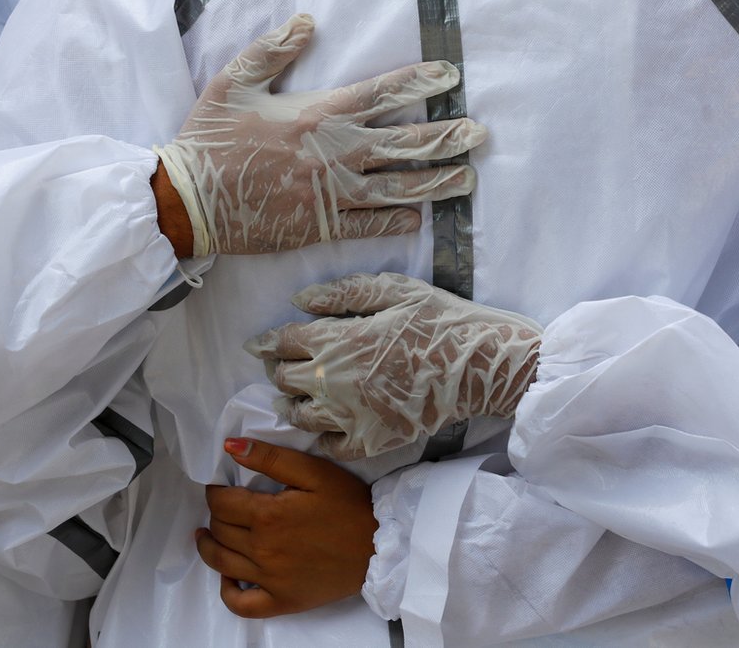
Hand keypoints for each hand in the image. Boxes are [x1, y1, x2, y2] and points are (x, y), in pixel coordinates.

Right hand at [156, 14, 486, 255]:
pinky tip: (418, 218)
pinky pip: (366, 226)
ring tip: (467, 180)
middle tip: (480, 135)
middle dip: (446, 137)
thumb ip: (272, 50)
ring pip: (396, 188)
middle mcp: (333, 154)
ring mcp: (329, 194)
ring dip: (435, 183)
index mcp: (317, 115)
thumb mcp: (234, 82)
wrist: (188, 200)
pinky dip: (394, 222)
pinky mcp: (318, 227)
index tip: (450, 77)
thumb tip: (306, 22)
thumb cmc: (208, 139)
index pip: (383, 93)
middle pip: (403, 144)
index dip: (420, 83)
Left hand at [196, 438, 376, 617]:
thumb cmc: (348, 504)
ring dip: (209, 546)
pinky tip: (228, 578)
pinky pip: (241, 605)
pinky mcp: (281, 601)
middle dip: (216, 514)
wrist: (379, 546)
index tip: (220, 486)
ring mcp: (269, 580)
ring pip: (221, 564)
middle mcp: (262, 550)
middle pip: (219, 530)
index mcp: (267, 515)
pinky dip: (227, 592)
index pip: (220, 502)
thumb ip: (269, 458)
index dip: (215, 491)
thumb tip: (229, 447)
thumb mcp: (313, 471)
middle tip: (225, 507)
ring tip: (209, 535)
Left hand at [245, 273, 542, 458]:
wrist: (481, 366)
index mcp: (337, 340)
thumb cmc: (439, 319)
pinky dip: (321, 439)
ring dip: (290, 406)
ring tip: (290, 402)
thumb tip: (299, 300)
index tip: (257, 346)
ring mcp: (350, 415)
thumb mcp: (393, 290)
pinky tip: (324, 429)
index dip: (265, 343)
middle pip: (284, 380)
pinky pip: (330, 447)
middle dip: (277, 371)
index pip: (282, 342)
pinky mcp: (371, 441)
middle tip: (280, 369)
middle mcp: (334, 380)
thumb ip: (342, 294)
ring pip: (300, 417)